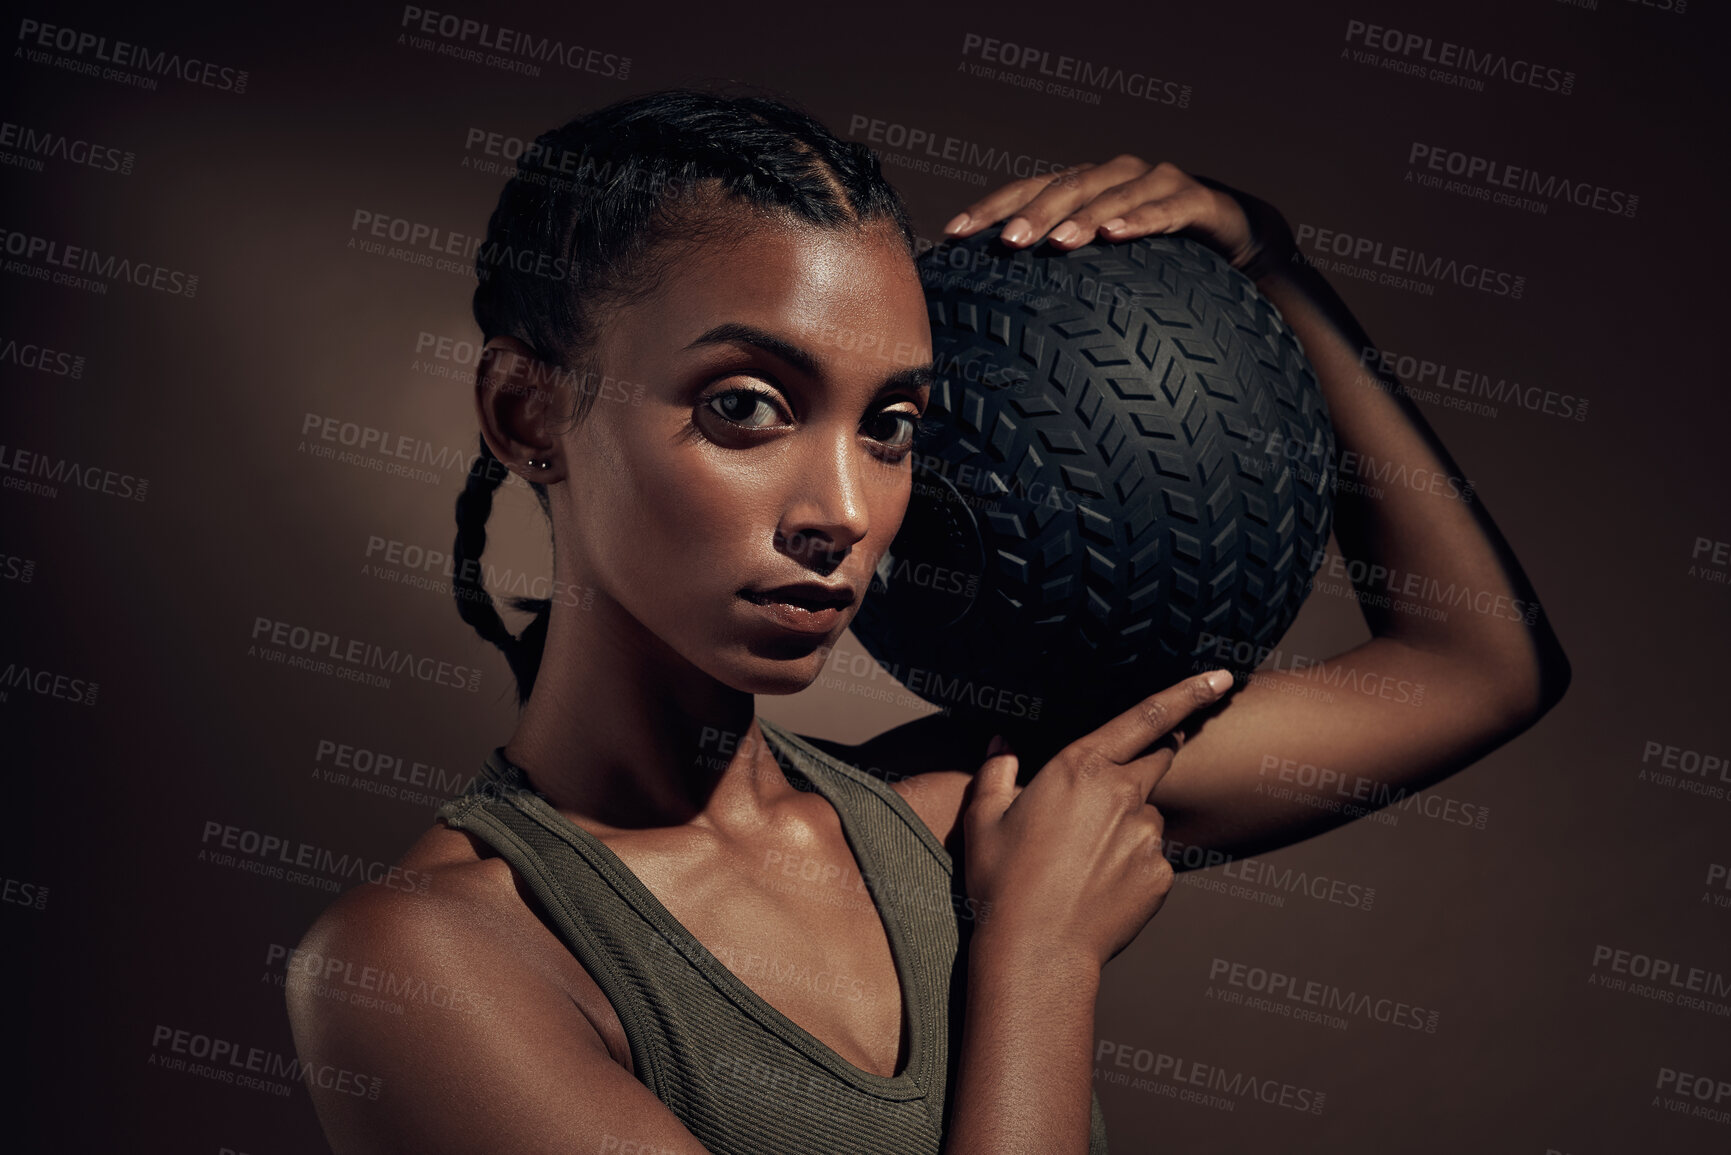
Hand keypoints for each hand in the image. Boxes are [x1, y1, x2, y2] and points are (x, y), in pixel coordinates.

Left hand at [942, 156, 1291, 277]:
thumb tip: (994, 309)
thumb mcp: (1103, 263)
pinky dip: (1140, 219)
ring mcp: (1156, 181)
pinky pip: (1165, 209)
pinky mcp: (1196, 199)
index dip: (990, 207)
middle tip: (1006, 243)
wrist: (1234, 236)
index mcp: (1083, 185)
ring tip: (1058, 242)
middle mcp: (1115, 174)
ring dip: (1082, 216)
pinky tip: (1116, 235)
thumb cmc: (1157, 254)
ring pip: (1111, 193)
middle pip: (1065, 187)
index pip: (1026, 189)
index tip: (954, 234)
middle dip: (1032, 214)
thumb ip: (1059, 271)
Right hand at [960, 669, 1233, 971]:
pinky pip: (1150, 859)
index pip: (1147, 717)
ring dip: (1126, 826)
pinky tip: (1096, 889)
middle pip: (1157, 761)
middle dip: (1149, 762)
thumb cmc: (1002, 881)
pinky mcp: (1160, 875)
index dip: (1189, 692)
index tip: (1222, 677)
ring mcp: (1147, 836)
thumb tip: (1002, 743)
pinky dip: (1129, 866)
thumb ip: (997, 770)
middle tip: (1108, 799)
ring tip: (1080, 865)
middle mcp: (1123, 794)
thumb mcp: (984, 818)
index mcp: (1080, 767)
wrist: (1035, 951)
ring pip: (1147, 817)